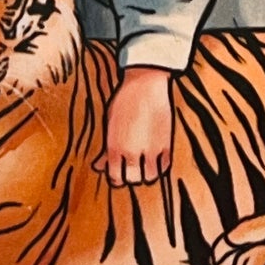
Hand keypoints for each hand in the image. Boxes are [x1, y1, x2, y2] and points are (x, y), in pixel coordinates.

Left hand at [96, 66, 173, 186]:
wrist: (145, 85)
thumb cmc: (123, 102)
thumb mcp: (110, 125)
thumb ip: (106, 149)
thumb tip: (98, 166)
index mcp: (115, 148)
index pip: (115, 177)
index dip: (117, 178)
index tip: (119, 173)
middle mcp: (132, 151)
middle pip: (133, 180)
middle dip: (132, 177)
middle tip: (133, 169)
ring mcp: (151, 149)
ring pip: (150, 177)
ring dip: (148, 174)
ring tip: (146, 166)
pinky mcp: (166, 143)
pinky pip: (164, 166)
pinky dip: (161, 166)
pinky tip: (156, 160)